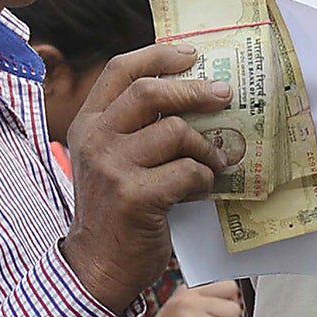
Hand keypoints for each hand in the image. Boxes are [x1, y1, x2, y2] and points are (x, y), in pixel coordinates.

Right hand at [60, 42, 231, 316]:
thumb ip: (136, 128)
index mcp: (89, 123)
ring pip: (175, 131)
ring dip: (205, 147)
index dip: (159, 55)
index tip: (192, 53)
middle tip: (226, 96)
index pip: (120, 70)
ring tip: (213, 162)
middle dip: (195, 90)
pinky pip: (186, 171)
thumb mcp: (113, 159)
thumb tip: (194, 94)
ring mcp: (112, 166)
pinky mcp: (134, 195)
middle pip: (151, 92)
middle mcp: (95, 138)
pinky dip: (203, 179)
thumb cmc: (117, 209)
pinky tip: (201, 190)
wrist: (99, 263)